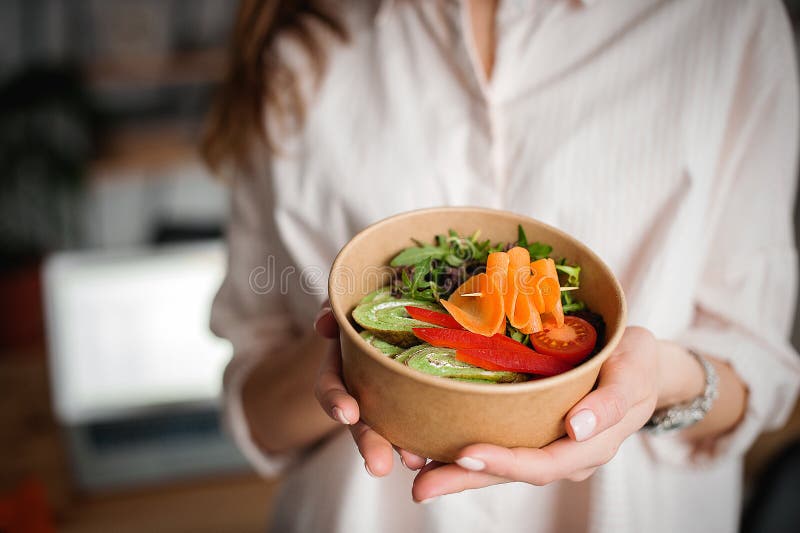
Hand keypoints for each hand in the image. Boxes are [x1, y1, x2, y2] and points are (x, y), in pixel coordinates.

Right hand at [313, 302, 427, 475]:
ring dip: (401, 447)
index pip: (331, 388)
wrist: (404, 307)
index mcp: (343, 367)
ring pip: (392, 428)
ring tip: (416, 463)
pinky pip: (422, 422)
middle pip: (362, 422)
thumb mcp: (348, 303)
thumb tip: (325, 323)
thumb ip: (335, 309)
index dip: (335, 401)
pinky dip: (428, 436)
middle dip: (369, 443)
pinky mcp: (420, 401)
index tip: (348, 413)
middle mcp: (364, 390)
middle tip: (379, 465)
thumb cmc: (369, 304)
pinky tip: (441, 451)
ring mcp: (390, 399)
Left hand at [411, 327, 660, 502]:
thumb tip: (576, 429)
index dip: (505, 462)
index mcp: (590, 445)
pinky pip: (498, 443)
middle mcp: (563, 452)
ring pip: (499, 464)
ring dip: (456, 471)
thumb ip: (612, 402)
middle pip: (511, 472)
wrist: (637, 362)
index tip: (466, 453)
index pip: (544, 462)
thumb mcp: (635, 371)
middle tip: (420, 484)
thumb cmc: (636, 361)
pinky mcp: (531, 429)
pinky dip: (465, 448)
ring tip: (414, 470)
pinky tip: (432, 444)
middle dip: (464, 479)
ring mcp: (546, 444)